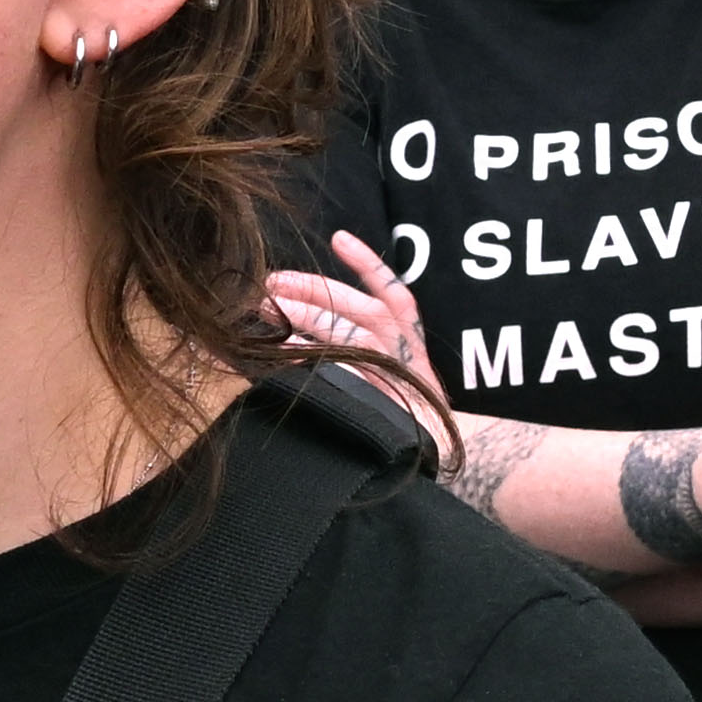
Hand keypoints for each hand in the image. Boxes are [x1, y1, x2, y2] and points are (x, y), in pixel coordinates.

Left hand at [268, 241, 449, 406]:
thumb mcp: (391, 383)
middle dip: (313, 289)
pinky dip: (313, 359)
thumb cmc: (406, 421)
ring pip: (349, 332)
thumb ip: (358, 358)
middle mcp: (405, 351)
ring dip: (307, 315)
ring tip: (269, 308)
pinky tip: (286, 348)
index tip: (339, 238)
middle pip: (359, 307)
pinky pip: (344, 371)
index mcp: (408, 343)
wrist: (432, 463)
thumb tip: (302, 339)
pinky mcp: (384, 398)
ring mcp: (395, 374)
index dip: (367, 263)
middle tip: (271, 283)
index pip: (391, 292)